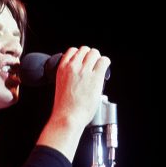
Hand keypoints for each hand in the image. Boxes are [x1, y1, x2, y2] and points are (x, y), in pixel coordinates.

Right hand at [36, 46, 110, 161]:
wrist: (68, 117)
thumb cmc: (64, 107)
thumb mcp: (60, 85)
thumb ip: (67, 76)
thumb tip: (77, 74)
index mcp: (62, 68)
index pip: (72, 51)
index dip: (80, 55)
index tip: (83, 61)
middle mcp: (72, 67)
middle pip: (85, 50)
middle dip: (90, 56)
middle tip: (93, 65)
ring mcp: (84, 71)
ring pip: (94, 53)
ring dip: (98, 59)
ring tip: (99, 67)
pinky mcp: (95, 77)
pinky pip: (104, 61)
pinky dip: (105, 63)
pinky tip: (105, 68)